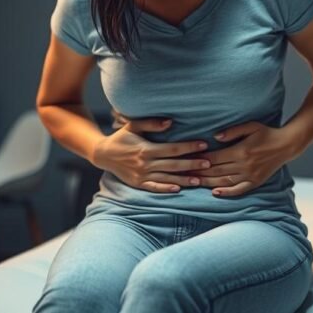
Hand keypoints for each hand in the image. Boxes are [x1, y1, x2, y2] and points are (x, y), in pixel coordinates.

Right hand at [93, 113, 211, 193]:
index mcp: (146, 149)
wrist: (103, 155)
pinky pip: (155, 187)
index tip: (204, 144)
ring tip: (199, 180)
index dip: (189, 147)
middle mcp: (146, 163)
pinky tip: (178, 189)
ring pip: (168, 178)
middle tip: (209, 163)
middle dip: (192, 164)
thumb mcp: (133, 126)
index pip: (173, 148)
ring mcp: (142, 175)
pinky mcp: (138, 184)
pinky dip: (166, 189)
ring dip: (184, 179)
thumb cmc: (120, 138)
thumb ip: (151, 123)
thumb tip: (170, 122)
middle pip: (174, 164)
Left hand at [187, 121, 297, 197]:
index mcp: (241, 151)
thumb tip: (215, 137)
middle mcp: (244, 165)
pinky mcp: (255, 182)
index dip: (200, 159)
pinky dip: (226, 193)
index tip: (187, 159)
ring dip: (208, 183)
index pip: (215, 158)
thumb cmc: (266, 132)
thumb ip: (232, 131)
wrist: (286, 145)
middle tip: (183, 173)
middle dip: (199, 172)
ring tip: (194, 183)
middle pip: (216, 171)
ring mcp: (250, 175)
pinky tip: (215, 193)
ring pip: (224, 182)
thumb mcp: (250, 126)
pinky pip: (239, 190)